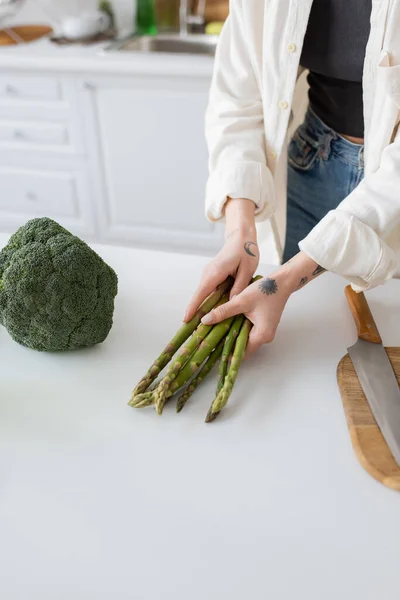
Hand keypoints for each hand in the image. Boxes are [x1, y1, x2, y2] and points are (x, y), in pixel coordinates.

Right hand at [184, 199, 258, 321]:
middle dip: (195, 312)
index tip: (185, 319)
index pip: (201, 292)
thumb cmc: (246, 251)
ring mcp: (209, 274)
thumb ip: (239, 286)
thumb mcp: (247, 269)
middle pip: (199, 296)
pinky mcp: (212, 275)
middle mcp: (208, 273)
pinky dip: (208, 301)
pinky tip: (211, 313)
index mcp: (216, 272)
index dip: (193, 307)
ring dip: (202, 308)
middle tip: (192, 331)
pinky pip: (208, 291)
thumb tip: (231, 303)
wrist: (241, 238)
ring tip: (201, 326)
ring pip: (203, 294)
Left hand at [200, 252, 326, 356]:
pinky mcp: (262, 325)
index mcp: (261, 335)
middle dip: (226, 345)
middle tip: (209, 342)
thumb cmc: (265, 290)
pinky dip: (237, 329)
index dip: (225, 352)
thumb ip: (223, 311)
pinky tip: (225, 324)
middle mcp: (264, 337)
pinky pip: (247, 332)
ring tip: (213, 334)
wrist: (282, 282)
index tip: (211, 350)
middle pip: (242, 347)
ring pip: (244, 339)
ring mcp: (264, 332)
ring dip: (231, 336)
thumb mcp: (241, 301)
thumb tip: (205, 320)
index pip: (240, 352)